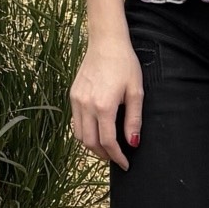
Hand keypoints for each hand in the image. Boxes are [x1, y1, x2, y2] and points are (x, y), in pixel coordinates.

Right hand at [70, 30, 142, 168]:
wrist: (106, 43)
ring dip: (92, 145)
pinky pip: (75, 122)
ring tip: (105, 148)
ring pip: (79, 135)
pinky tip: (96, 130)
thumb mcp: (136, 92)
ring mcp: (76, 100)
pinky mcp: (72, 95)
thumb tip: (133, 143)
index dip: (117, 157)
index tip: (125, 164)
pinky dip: (84, 132)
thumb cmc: (125, 65)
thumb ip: (133, 120)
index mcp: (104, 106)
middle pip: (90, 142)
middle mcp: (86, 105)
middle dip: (104, 155)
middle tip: (116, 158)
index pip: (108, 142)